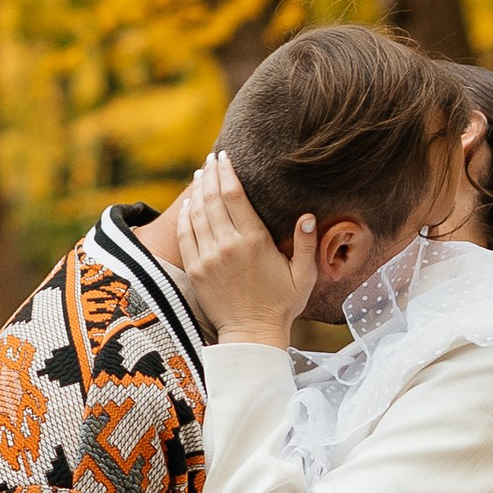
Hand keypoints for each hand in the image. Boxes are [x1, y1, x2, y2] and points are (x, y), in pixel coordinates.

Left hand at [177, 151, 317, 346]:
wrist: (251, 335)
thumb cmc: (281, 305)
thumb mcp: (303, 275)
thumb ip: (307, 244)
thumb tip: (307, 215)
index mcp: (254, 241)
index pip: (235, 196)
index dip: (228, 172)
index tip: (225, 157)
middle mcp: (228, 245)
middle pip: (213, 198)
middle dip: (211, 174)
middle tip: (212, 159)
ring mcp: (208, 257)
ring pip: (197, 213)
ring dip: (197, 190)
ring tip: (200, 175)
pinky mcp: (195, 270)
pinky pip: (185, 235)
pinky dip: (185, 215)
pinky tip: (189, 203)